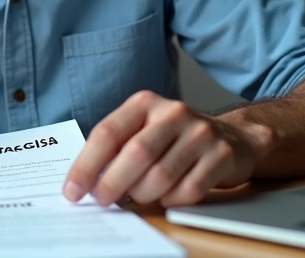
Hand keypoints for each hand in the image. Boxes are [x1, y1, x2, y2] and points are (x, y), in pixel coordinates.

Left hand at [62, 91, 266, 207]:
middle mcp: (174, 112)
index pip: (107, 133)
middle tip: (102, 201)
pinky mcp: (221, 155)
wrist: (232, 138)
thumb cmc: (174, 139)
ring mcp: (200, 133)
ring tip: (138, 197)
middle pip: (135, 155)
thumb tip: (84, 181)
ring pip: (160, 177)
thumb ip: (116, 148)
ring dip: (143, 196)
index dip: (85, 165)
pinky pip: (188, 191)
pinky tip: (167, 196)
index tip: (72, 191)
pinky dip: (171, 200)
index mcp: (145, 103)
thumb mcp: (143, 129)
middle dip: (112, 185)